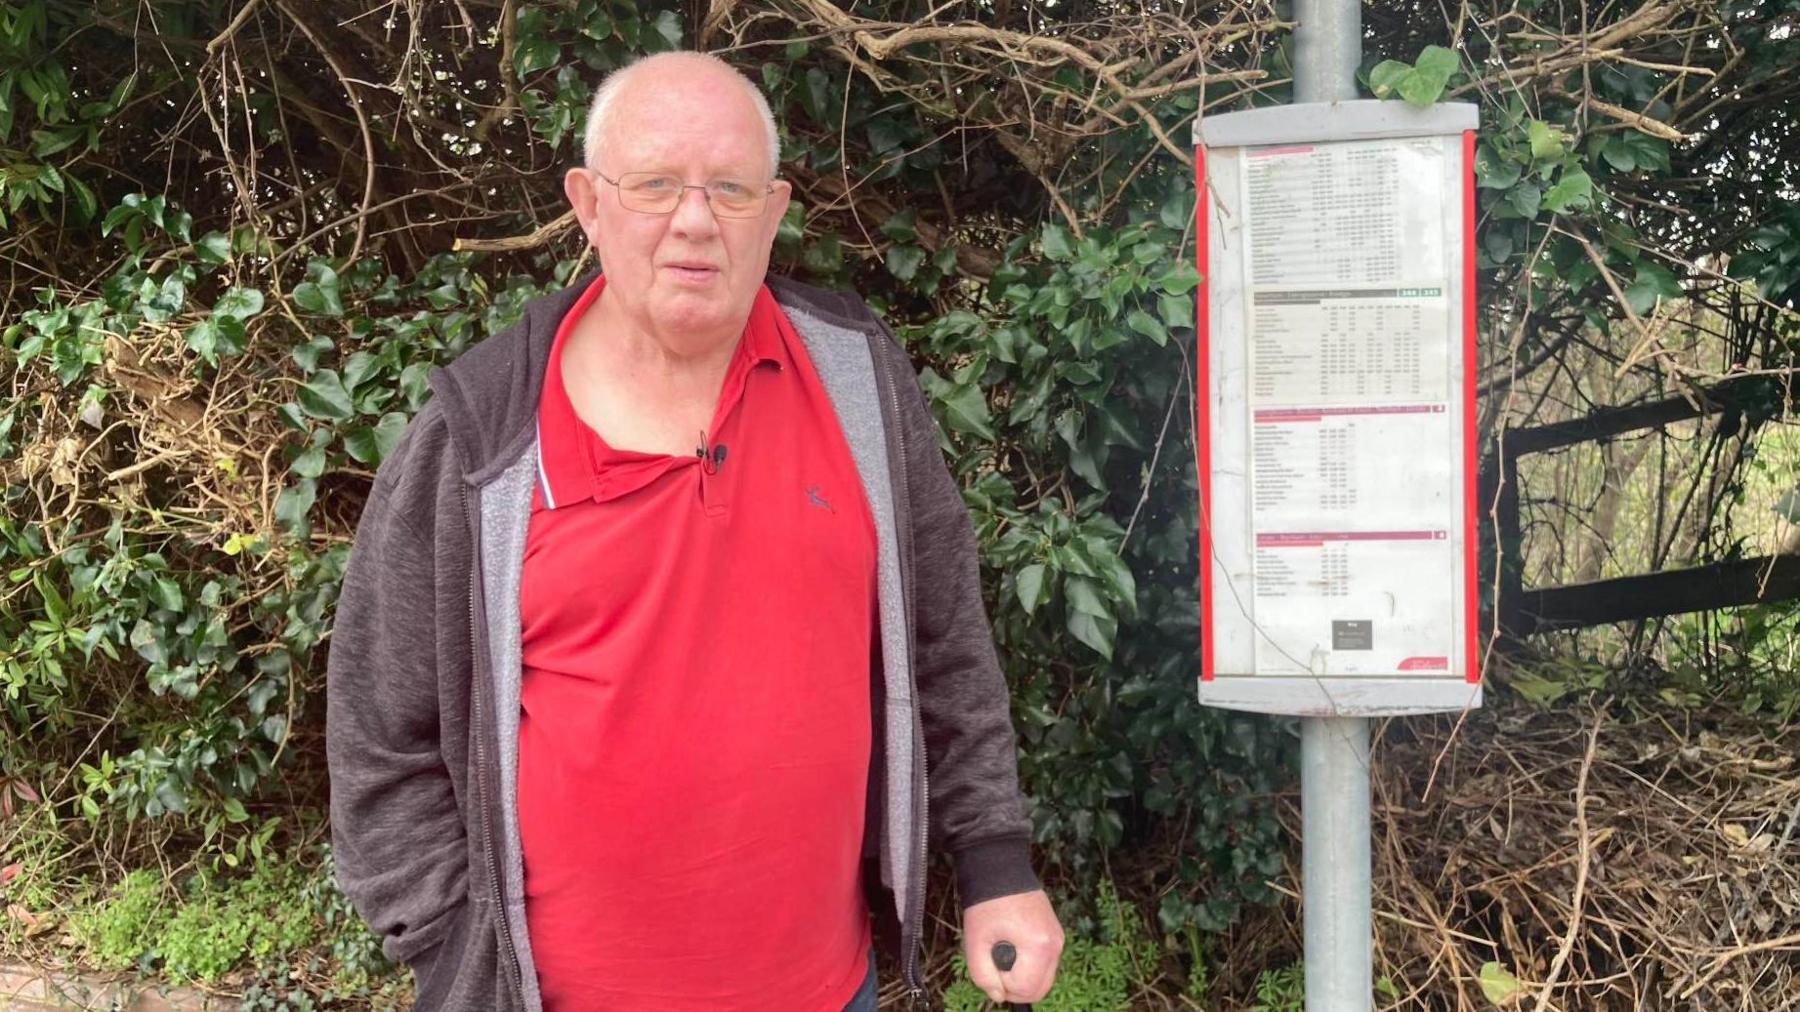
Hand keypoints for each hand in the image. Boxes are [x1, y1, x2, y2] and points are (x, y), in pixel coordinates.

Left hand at [962, 889, 1062, 1004]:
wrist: (1000, 871)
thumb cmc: (987, 904)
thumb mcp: (976, 943)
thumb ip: (983, 976)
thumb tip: (998, 996)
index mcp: (1038, 947)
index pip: (1025, 990)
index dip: (1004, 987)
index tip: (990, 967)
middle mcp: (1055, 945)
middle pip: (1041, 989)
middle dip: (1016, 988)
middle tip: (995, 969)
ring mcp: (1058, 939)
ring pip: (1044, 978)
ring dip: (1023, 976)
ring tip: (1003, 952)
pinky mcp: (1056, 934)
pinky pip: (1046, 963)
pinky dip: (1030, 965)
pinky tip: (1013, 947)